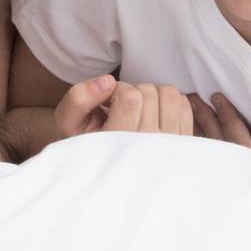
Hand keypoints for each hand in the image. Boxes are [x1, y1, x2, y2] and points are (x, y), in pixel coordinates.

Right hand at [55, 75, 192, 135]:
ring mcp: (169, 146)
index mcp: (118, 146)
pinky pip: (183, 104)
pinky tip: (153, 113)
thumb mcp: (67, 121)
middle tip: (121, 107)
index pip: (130, 97)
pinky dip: (168, 100)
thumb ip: (79, 98)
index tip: (108, 102)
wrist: (102, 169)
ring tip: (137, 109)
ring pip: (169, 94)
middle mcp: (148, 148)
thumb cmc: (84, 140)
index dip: (116, 90)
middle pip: (149, 92)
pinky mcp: (183, 143)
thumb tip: (108, 81)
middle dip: (133, 91)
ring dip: (151, 94)